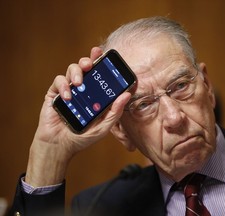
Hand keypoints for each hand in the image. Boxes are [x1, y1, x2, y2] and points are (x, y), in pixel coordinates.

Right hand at [25, 47, 131, 185]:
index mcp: (95, 94)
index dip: (102, 62)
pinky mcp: (55, 93)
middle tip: (91, 64)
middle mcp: (83, 89)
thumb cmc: (82, 137)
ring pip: (72, 69)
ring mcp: (69, 90)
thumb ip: (115, 112)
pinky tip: (68, 96)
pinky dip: (63, 85)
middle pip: (85, 66)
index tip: (106, 54)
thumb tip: (126, 94)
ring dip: (77, 72)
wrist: (60, 146)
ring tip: (79, 83)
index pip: (100, 75)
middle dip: (88, 61)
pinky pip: (59, 80)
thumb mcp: (103, 126)